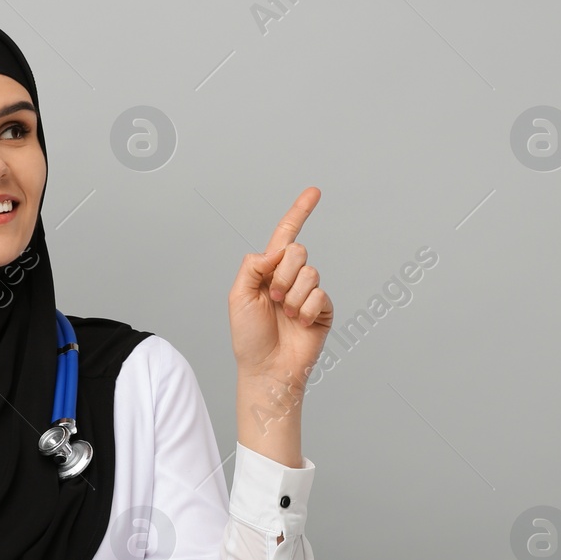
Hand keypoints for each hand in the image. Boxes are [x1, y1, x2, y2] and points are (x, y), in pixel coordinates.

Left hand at [229, 187, 332, 384]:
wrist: (267, 368)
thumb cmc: (249, 336)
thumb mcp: (238, 295)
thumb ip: (254, 265)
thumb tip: (279, 250)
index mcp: (269, 270)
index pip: (286, 234)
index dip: (300, 211)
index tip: (315, 191)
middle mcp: (290, 277)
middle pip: (298, 251)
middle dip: (283, 274)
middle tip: (273, 299)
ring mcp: (308, 293)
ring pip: (310, 273)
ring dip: (293, 296)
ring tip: (285, 315)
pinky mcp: (323, 309)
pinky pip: (320, 294)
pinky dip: (306, 310)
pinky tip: (300, 324)